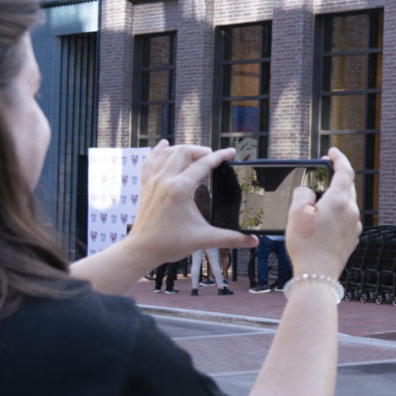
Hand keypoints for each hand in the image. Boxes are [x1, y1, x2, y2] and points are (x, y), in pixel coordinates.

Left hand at [128, 142, 256, 262]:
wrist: (142, 249)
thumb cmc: (169, 244)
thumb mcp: (205, 239)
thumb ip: (232, 238)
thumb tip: (253, 241)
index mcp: (180, 189)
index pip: (204, 164)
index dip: (220, 156)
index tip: (231, 152)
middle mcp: (165, 180)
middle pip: (184, 151)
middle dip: (201, 150)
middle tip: (213, 157)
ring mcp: (153, 181)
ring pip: (167, 152)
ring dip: (183, 149)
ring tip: (195, 154)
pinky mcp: (145, 185)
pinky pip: (151, 160)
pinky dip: (159, 151)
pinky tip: (164, 145)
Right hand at [284, 149, 360, 278]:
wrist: (318, 275)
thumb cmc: (306, 245)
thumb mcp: (296, 213)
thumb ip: (303, 194)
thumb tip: (309, 193)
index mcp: (340, 201)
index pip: (345, 171)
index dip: (339, 158)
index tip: (332, 152)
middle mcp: (352, 212)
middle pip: (347, 187)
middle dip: (336, 178)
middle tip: (323, 173)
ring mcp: (354, 227)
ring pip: (347, 205)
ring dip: (335, 199)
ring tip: (318, 202)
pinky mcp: (351, 239)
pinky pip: (345, 220)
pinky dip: (336, 215)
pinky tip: (323, 223)